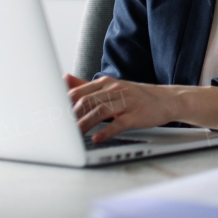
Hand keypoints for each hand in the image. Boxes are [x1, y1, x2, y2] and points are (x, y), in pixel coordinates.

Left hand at [64, 74, 179, 142]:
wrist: (167, 99)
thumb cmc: (136, 96)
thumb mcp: (112, 87)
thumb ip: (86, 86)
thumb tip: (64, 79)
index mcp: (106, 83)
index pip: (80, 91)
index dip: (63, 103)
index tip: (51, 114)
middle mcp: (115, 90)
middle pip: (88, 101)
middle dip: (71, 115)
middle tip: (57, 127)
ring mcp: (127, 102)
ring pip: (100, 111)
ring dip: (85, 124)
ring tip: (73, 135)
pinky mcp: (136, 115)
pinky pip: (119, 123)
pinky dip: (107, 131)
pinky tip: (98, 138)